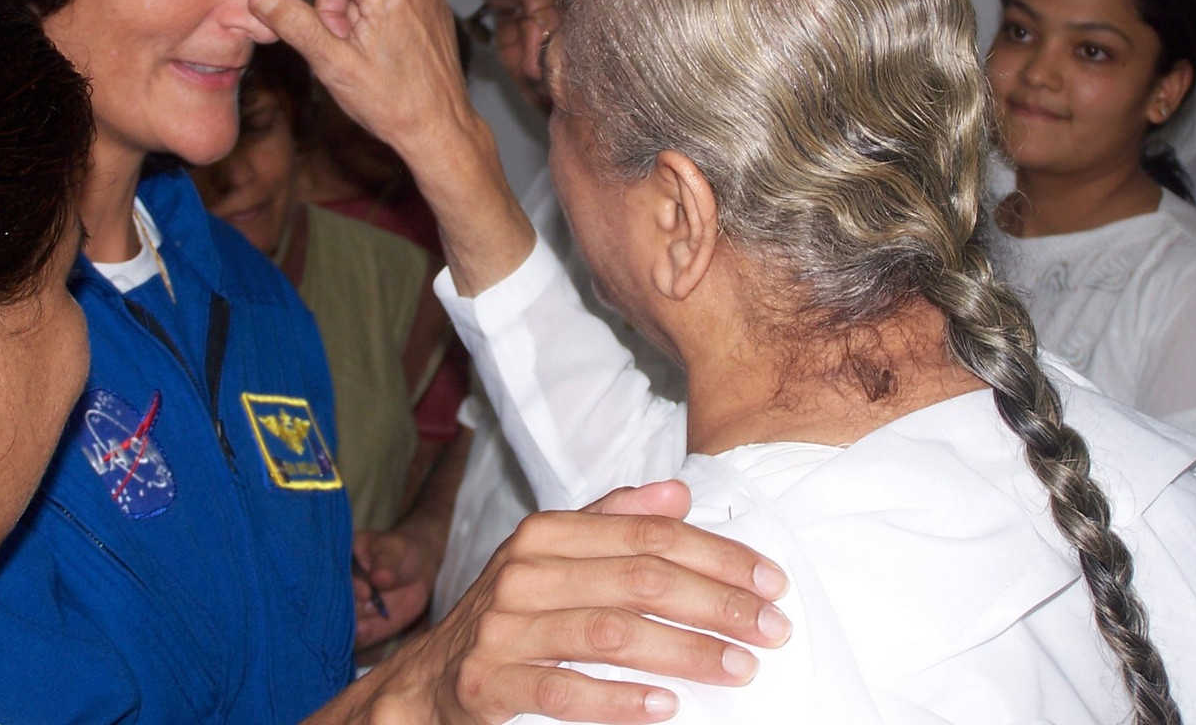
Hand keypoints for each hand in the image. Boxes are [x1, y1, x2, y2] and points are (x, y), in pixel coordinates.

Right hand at [252, 0, 470, 165]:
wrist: (441, 128)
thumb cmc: (390, 104)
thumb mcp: (333, 68)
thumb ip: (296, 26)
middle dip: (333, 8)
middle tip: (345, 50)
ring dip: (353, 15)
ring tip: (369, 55)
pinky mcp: (431, 2)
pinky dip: (374, 16)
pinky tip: (385, 50)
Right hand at [307, 480, 791, 723]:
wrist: (423, 683)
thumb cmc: (507, 615)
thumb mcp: (552, 556)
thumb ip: (613, 520)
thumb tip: (679, 492)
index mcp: (547, 533)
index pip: (649, 535)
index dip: (717, 555)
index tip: (770, 581)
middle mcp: (525, 570)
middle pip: (640, 579)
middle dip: (717, 604)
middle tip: (772, 631)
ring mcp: (503, 627)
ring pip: (612, 633)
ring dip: (685, 652)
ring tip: (739, 668)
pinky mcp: (487, 682)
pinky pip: (562, 690)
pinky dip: (619, 699)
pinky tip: (667, 706)